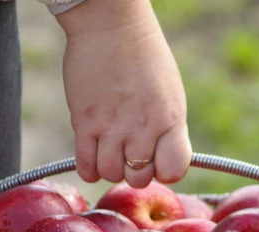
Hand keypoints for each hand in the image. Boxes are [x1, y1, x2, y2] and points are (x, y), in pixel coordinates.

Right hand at [55, 0, 191, 187]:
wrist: (110, 25)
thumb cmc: (144, 57)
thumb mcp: (170, 94)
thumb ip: (168, 129)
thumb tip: (163, 160)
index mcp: (170, 119)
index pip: (173, 171)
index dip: (164, 172)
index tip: (157, 161)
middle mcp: (143, 127)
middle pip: (138, 178)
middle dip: (134, 170)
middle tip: (129, 151)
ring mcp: (112, 127)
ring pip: (110, 174)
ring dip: (110, 167)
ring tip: (110, 149)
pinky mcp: (84, 123)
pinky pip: (86, 166)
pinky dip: (89, 168)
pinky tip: (93, 156)